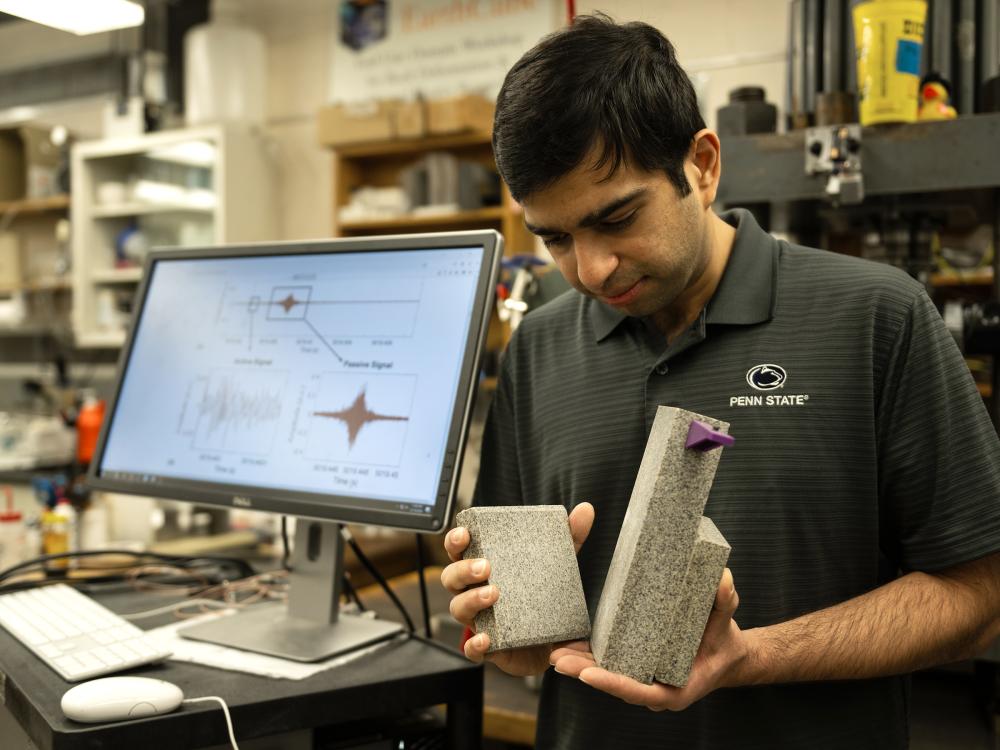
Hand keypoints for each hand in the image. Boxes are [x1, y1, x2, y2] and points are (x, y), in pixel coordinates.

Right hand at [440, 502, 594, 676]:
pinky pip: (471, 648)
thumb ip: (569, 538)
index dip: (455, 540)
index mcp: (483, 568)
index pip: (460, 550)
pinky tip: (485, 639)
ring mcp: (478, 620)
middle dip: (463, 569)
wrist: (553, 644)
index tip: (465, 534)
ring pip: (458, 609)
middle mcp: (474, 592)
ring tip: (493, 594)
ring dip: (471, 600)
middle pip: (452, 577)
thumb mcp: (558, 565)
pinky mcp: (488, 648)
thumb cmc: (543, 596)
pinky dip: (474, 644)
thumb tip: (585, 509)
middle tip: (485, 566)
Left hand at [549, 568, 747, 710]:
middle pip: (615, 685)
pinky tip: (569, 645)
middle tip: (558, 659)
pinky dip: (591, 658)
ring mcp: (645, 681)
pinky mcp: (638, 668)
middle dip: (584, 674)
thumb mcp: (727, 621)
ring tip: (555, 652)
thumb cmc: (724, 641)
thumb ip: (725, 602)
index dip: (612, 684)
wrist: (728, 655)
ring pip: (608, 677)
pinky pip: (612, 666)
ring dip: (581, 666)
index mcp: (675, 689)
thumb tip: (723, 577)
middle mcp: (656, 690)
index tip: (587, 674)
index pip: (638, 691)